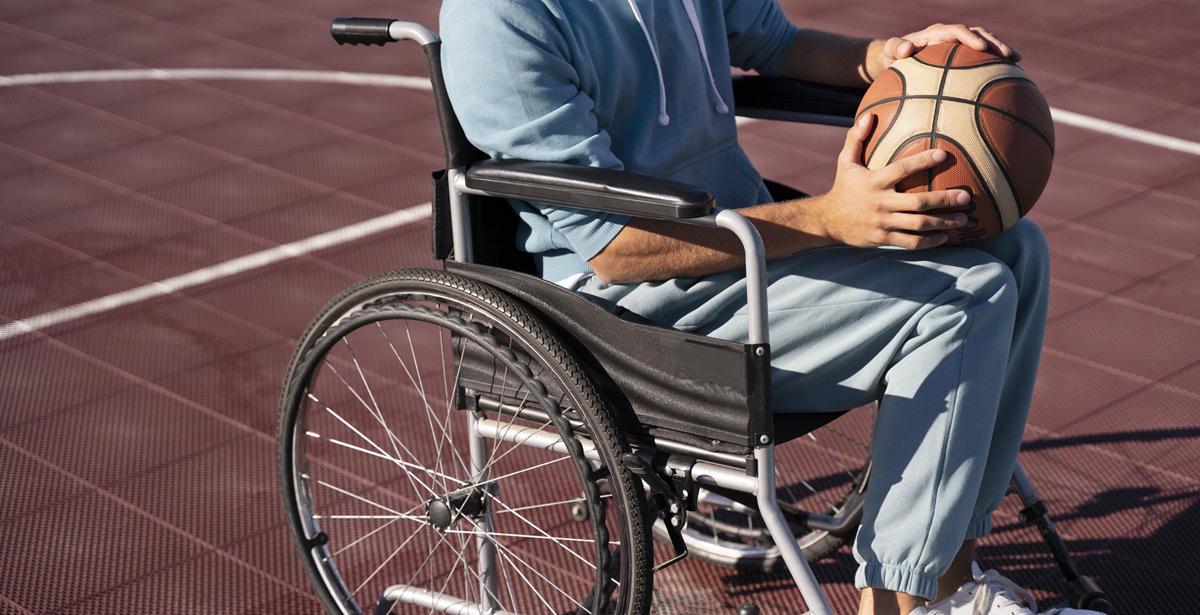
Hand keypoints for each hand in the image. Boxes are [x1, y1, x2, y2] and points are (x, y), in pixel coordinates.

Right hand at [815, 114, 970, 249]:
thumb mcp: (846, 162)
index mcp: (874, 181)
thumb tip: (868, 115)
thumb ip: (857, 138)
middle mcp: (880, 203)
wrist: (826, 221)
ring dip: (943, 222)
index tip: (943, 155)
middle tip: (966, 196)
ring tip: (963, 219)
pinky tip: (945, 237)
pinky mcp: (883, 239)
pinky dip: (929, 241)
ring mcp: (882, 223)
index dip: (922, 161)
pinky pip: (910, 242)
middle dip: (944, 200)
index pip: (901, 169)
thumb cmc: (843, 188)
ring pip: (918, 224)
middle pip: (918, 202)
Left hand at [865, 23, 1019, 80]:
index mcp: (937, 33)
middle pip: (979, 34)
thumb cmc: (894, 56)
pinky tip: (1010, 77)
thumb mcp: (891, 51)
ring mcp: (960, 45)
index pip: (957, 31)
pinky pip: (982, 58)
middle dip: (995, 43)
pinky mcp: (964, 56)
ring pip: (985, 43)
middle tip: (1009, 55)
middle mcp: (952, 35)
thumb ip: (895, 47)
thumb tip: (905, 49)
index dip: (970, 37)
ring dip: (1001, 51)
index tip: (981, 47)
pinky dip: (995, 64)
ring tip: (1017, 62)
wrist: (899, 56)